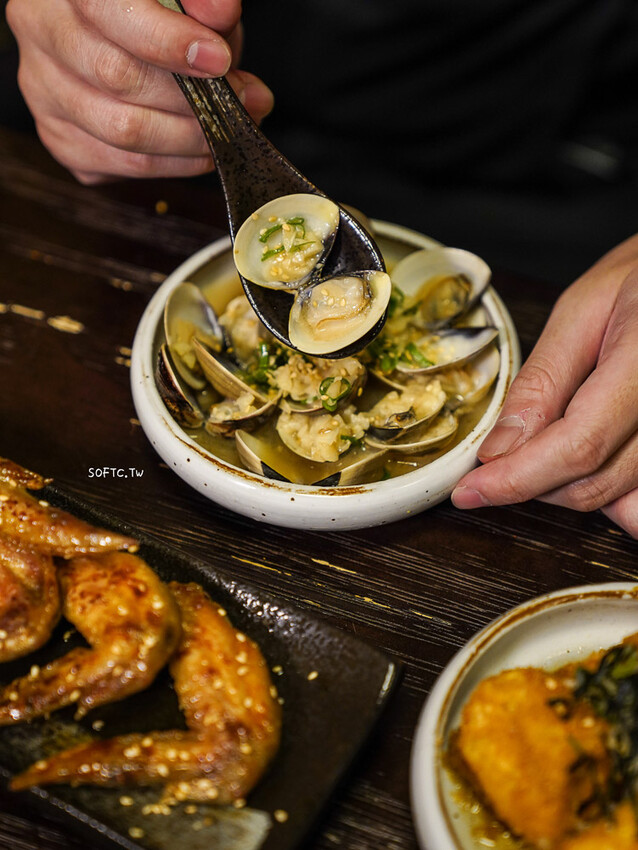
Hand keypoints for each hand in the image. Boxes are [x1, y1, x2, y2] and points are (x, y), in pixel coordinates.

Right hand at [6, 0, 273, 182]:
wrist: (121, 40)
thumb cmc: (155, 13)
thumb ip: (200, 0)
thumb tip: (221, 13)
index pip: (107, 11)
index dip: (166, 41)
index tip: (218, 60)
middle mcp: (41, 33)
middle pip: (117, 79)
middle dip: (192, 100)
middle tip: (243, 104)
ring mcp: (44, 92)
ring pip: (122, 133)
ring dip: (188, 141)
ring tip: (226, 131)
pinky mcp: (61, 139)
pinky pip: (121, 166)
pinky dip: (172, 165)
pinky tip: (197, 151)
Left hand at [452, 234, 637, 538]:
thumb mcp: (581, 310)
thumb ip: (542, 383)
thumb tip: (498, 449)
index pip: (579, 446)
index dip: (517, 478)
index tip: (469, 490)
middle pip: (593, 484)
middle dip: (530, 483)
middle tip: (496, 460)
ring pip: (617, 502)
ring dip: (566, 488)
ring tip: (544, 446)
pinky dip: (608, 493)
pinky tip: (588, 459)